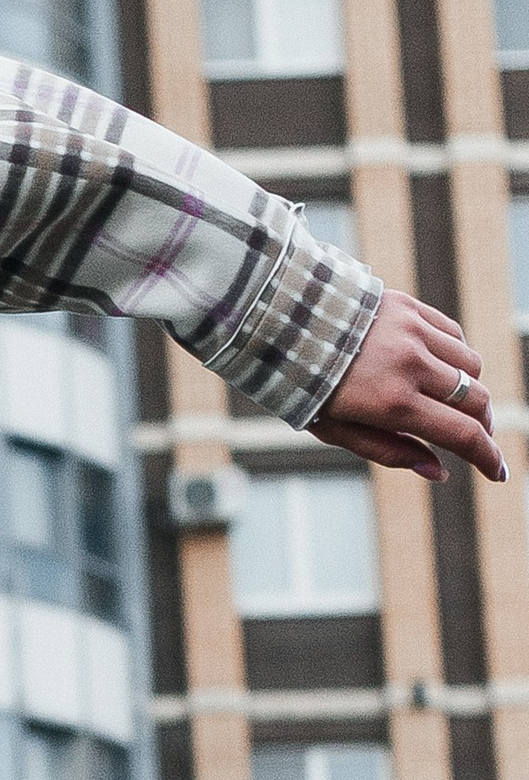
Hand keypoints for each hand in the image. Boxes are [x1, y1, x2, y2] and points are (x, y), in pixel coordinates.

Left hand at [309, 285, 508, 484]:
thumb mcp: (337, 431)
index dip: (486, 457)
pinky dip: (454, 356)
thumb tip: (440, 471)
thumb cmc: (305, 385)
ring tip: (447, 401)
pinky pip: (453, 335)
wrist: (281, 322)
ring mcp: (412, 332)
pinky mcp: (409, 307)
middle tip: (473, 438)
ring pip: (472, 366)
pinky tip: (436, 367)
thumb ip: (390, 451)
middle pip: (477, 400)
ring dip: (470, 389)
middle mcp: (410, 364)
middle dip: (481, 425)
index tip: (498, 472)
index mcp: (392, 402)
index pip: (461, 434)